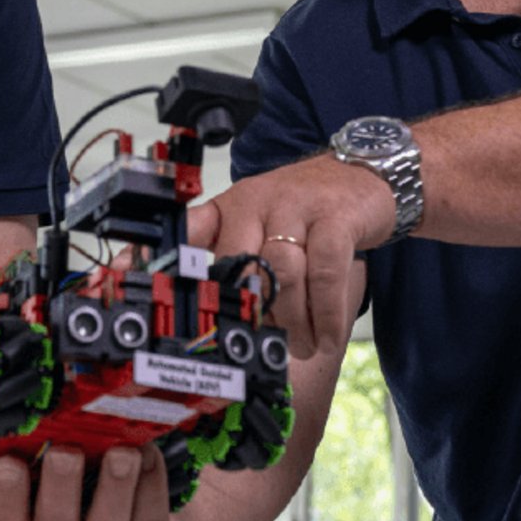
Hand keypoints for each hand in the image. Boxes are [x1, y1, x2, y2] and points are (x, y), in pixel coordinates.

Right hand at [0, 445, 171, 520]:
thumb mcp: (44, 484)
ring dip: (114, 488)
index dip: (5, 497)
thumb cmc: (75, 496)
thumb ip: (33, 456)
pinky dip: (151, 490)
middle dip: (61, 488)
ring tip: (122, 453)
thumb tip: (29, 411)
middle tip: (65, 453)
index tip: (8, 463)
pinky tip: (149, 455)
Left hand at [189, 154, 391, 357]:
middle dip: (253, 316)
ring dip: (293, 322)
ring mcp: (298, 207)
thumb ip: (235, 256)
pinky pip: (326, 271)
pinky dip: (326, 311)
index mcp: (232, 207)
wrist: (361, 173)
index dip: (172, 263)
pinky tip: (328, 335)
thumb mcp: (261, 222)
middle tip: (267, 346)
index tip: (159, 298)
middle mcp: (258, 203)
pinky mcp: (336, 218)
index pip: (192, 232)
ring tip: (304, 346)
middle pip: (242, 266)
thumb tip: (215, 311)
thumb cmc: (306, 208)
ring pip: (284, 272)